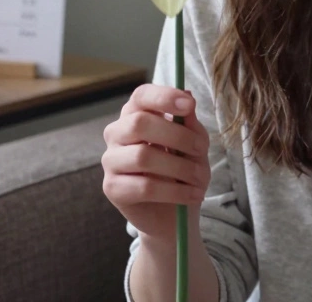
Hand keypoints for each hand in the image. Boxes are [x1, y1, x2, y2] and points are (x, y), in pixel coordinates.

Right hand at [102, 83, 211, 240]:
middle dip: (177, 136)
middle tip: (200, 150)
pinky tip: (191, 195)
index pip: (141, 96)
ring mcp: (110, 160)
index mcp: (136, 114)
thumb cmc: (182, 172)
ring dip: (180, 168)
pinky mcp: (111, 188)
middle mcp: (117, 133)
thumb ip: (190, 124)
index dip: (163, 97)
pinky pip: (144, 186)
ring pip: (143, 156)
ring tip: (200, 179)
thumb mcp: (195, 146)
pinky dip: (175, 191)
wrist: (174, 215)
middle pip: (139, 123)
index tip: (188, 105)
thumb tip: (188, 96)